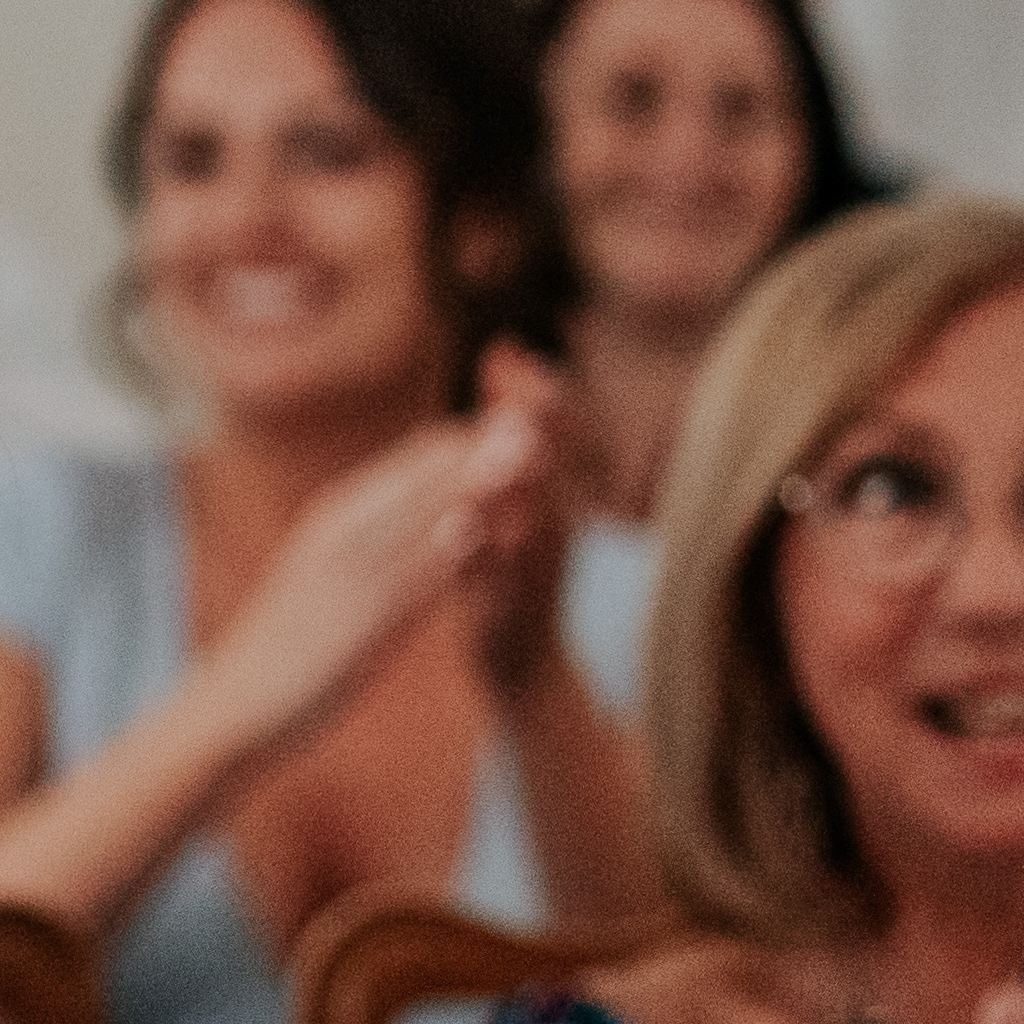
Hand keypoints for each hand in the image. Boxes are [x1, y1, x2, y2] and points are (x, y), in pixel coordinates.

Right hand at [196, 407, 551, 775]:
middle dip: (479, 452)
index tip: (519, 432)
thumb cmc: (287, 643)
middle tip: (535, 425)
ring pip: (416, 519)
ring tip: (522, 456)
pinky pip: (403, 581)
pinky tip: (471, 530)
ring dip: (471, 487)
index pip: (413, 461)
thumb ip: (376, 543)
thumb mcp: (327, 574)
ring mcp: (347, 575)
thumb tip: (436, 520)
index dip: (467, 443)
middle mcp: (340, 533)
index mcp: (334, 516)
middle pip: (418, 479)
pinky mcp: (355, 622)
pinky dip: (438, 553)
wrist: (235, 701)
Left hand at [454, 342, 594, 702]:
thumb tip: (502, 369)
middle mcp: (550, 533)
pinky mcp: (512, 617)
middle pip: (549, 468)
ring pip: (534, 525)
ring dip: (520, 489)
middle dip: (531, 427)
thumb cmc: (512, 579)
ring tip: (504, 452)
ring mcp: (536, 577)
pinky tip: (473, 536)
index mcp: (545, 503)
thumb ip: (503, 450)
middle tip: (512, 384)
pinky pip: (506, 586)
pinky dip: (492, 560)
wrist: (530, 672)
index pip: (546, 437)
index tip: (501, 350)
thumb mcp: (511, 511)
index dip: (527, 394)